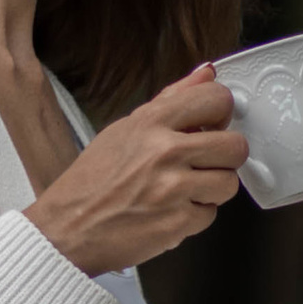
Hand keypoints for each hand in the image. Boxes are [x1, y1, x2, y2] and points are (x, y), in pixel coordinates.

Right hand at [25, 66, 246, 273]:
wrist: (67, 229)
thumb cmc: (92, 182)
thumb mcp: (125, 129)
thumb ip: (170, 101)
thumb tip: (205, 74)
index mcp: (151, 123)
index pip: (215, 99)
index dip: (221, 113)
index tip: (214, 123)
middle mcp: (164, 152)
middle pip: (235, 146)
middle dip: (225, 156)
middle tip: (206, 162)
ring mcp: (172, 189)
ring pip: (229, 183)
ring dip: (212, 189)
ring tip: (185, 189)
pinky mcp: (177, 223)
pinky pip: (211, 215)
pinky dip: (195, 216)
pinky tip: (172, 210)